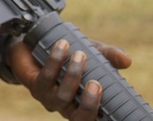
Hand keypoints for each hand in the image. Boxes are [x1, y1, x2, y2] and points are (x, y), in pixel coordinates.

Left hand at [7, 37, 132, 119]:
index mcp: (80, 104)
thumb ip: (109, 56)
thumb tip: (126, 60)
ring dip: (72, 75)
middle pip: (78, 118)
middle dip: (88, 103)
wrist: (31, 44)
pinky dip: (55, 61)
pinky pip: (46, 77)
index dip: (98, 112)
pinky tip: (62, 46)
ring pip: (62, 96)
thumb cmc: (66, 54)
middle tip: (95, 83)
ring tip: (79, 55)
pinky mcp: (33, 84)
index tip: (108, 94)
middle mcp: (65, 105)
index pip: (90, 118)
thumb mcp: (91, 52)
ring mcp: (48, 97)